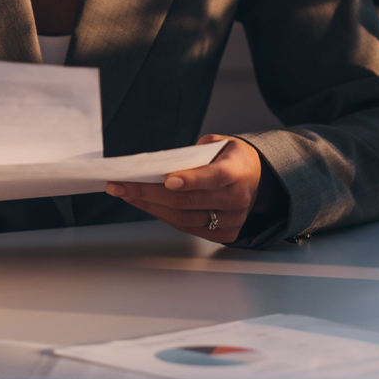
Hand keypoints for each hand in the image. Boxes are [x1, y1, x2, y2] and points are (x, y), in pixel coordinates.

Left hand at [105, 135, 260, 243]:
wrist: (256, 178)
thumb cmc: (231, 158)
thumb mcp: (218, 144)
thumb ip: (194, 155)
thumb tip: (160, 169)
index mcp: (238, 172)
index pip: (212, 178)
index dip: (189, 180)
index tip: (166, 179)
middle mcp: (237, 199)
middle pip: (188, 202)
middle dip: (150, 194)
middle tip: (122, 186)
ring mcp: (231, 220)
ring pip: (183, 219)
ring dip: (150, 207)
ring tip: (126, 194)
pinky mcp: (224, 233)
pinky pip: (186, 228)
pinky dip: (163, 216)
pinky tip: (145, 204)